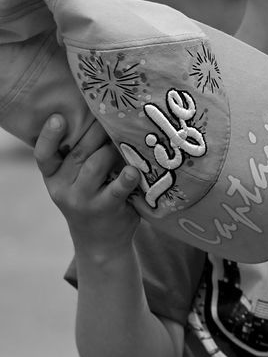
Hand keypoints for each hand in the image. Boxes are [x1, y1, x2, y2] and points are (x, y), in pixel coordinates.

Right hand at [33, 115, 140, 259]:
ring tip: (127, 140)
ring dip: (113, 149)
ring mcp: (83, 199)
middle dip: (97, 131)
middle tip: (113, 116)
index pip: (44, 155)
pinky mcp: (105, 208)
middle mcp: (62, 187)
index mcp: (53, 176)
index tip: (59, 117)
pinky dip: (127, 178)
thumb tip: (100, 118)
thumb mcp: (74, 181)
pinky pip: (117, 189)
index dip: (49, 136)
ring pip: (96, 164)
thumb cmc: (91, 199)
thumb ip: (79, 157)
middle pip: (78, 153)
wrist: (99, 241)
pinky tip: (135, 170)